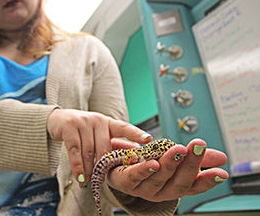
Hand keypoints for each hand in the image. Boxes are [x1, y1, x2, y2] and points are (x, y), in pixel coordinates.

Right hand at [47, 108, 151, 186]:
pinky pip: (75, 150)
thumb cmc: (83, 130)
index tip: (148, 140)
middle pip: (104, 146)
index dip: (136, 134)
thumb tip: (135, 154)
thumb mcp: (100, 134)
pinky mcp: (69, 127)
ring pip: (89, 151)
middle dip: (104, 165)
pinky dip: (77, 166)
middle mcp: (97, 120)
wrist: (59, 119)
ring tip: (90, 182)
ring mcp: (83, 122)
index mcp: (108, 122)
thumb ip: (114, 143)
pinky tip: (80, 178)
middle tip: (104, 180)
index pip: (124, 128)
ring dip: (89, 170)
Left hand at [106, 138, 228, 201]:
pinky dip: (144, 170)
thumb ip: (194, 159)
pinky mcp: (125, 181)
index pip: (193, 186)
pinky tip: (152, 163)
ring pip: (158, 178)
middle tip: (198, 146)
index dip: (207, 180)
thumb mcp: (173, 158)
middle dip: (190, 164)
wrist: (116, 167)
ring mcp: (142, 188)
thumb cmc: (148, 163)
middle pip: (178, 181)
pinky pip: (135, 176)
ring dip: (169, 164)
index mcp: (173, 186)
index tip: (221, 173)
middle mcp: (160, 191)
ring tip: (178, 150)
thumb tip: (222, 158)